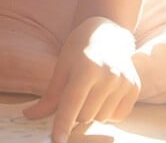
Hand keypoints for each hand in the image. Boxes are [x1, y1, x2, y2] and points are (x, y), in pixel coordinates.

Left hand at [23, 17, 139, 142]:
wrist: (108, 34)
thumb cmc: (80, 49)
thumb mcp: (62, 67)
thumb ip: (50, 95)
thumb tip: (31, 115)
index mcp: (87, 68)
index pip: (72, 103)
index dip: (63, 124)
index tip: (57, 140)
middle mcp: (109, 75)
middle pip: (86, 115)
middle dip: (75, 114)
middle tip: (74, 99)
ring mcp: (124, 82)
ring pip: (101, 118)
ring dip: (91, 114)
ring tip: (90, 94)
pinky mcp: (135, 88)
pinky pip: (118, 116)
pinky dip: (108, 113)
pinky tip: (104, 96)